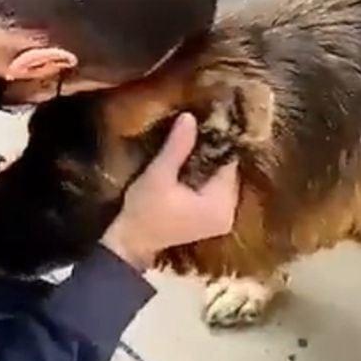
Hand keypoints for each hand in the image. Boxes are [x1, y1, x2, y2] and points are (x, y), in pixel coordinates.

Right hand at [101, 114, 239, 269]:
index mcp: (220, 205)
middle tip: (198, 130)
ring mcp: (222, 219)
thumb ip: (177, 147)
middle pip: (228, 172)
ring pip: (221, 180)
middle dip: (213, 154)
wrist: (131, 243)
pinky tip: (190, 166)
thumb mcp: (158, 175)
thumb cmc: (143, 211)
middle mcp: (229, 214)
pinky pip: (215, 191)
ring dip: (209, 165)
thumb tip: (191, 117)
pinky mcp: (212, 220)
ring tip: (192, 145)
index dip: (217, 142)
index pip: (229, 163)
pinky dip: (205, 178)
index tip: (206, 123)